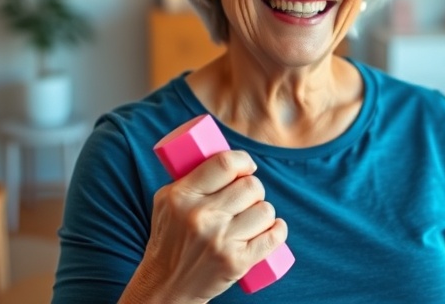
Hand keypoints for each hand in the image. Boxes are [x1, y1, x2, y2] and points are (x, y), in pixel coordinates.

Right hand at [120, 150, 288, 302]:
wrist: (166, 285)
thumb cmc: (170, 237)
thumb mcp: (167, 202)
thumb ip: (190, 177)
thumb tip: (227, 158)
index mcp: (182, 196)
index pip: (225, 163)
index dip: (243, 161)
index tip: (247, 167)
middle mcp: (201, 217)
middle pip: (251, 186)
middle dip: (254, 189)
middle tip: (247, 198)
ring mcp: (220, 240)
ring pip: (265, 210)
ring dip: (264, 212)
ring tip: (252, 218)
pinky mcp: (237, 262)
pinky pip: (274, 236)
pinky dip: (278, 231)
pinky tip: (275, 228)